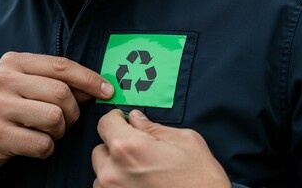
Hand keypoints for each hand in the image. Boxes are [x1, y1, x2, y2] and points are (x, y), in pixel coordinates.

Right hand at [0, 52, 113, 170]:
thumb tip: (98, 88)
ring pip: (54, 118)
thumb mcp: (24, 84)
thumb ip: (57, 81)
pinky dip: (47, 148)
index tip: (108, 91)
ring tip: (49, 132)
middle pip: (62, 93)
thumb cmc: (5, 105)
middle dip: (74, 111)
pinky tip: (37, 144)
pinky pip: (42, 144)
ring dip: (60, 130)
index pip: (62, 66)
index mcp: (14, 62)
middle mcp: (4, 80)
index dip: (90, 79)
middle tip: (67, 120)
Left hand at [92, 109, 230, 187]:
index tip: (123, 121)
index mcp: (129, 147)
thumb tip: (137, 119)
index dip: (116, 119)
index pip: (105, 123)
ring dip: (115, 168)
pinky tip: (138, 185)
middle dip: (116, 145)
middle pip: (100, 149)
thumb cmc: (201, 181)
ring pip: (102, 173)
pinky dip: (118, 186)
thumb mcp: (185, 141)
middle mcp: (113, 172)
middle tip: (138, 149)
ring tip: (141, 171)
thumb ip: (154, 127)